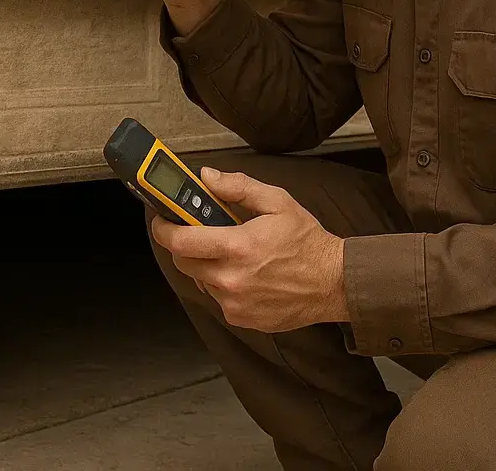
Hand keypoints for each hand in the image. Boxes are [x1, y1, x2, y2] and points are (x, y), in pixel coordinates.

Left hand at [151, 168, 348, 332]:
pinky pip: (217, 298)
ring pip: (200, 280)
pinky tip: (243, 273)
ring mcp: (235, 303)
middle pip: (183, 263)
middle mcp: (231, 279)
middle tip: (196, 233)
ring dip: (205, 265)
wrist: (334, 283)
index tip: (161, 220)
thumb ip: (238, 186)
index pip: (181, 242)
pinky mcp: (242, 318)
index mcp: (237, 247)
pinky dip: (222, 284)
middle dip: (184, 246)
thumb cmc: (307, 241)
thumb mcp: (276, 201)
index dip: (164, 229)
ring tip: (229, 253)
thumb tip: (206, 177)